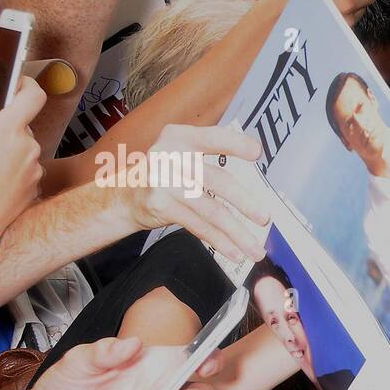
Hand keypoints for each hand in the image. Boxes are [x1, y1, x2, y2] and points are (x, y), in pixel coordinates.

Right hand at [0, 76, 45, 235]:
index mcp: (7, 130)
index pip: (32, 97)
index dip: (29, 85)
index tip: (22, 83)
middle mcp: (27, 147)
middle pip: (22, 129)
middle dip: (4, 132)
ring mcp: (34, 169)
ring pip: (24, 152)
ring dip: (9, 155)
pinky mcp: (35, 188)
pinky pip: (26, 172)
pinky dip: (14, 174)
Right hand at [118, 124, 268, 263]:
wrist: (124, 195)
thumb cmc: (166, 173)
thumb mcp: (182, 154)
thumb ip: (211, 159)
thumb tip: (256, 183)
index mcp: (180, 137)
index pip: (212, 138)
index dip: (235, 144)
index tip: (257, 152)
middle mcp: (170, 156)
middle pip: (216, 180)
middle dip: (244, 202)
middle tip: (264, 218)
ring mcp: (163, 182)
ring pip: (210, 210)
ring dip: (236, 232)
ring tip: (254, 248)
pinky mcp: (160, 205)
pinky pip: (197, 226)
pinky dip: (219, 241)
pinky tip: (234, 252)